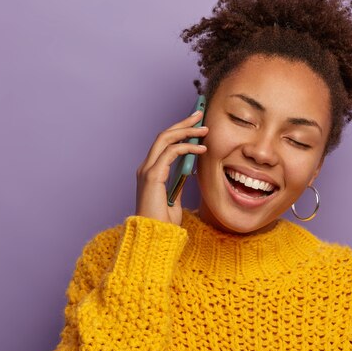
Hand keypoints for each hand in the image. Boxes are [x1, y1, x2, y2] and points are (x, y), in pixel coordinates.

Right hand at [135, 111, 207, 225]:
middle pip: (164, 135)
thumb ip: (178, 184)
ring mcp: (147, 170)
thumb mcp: (175, 200)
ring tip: (205, 128)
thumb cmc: (163, 223)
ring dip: (187, 131)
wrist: (155, 238)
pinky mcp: (152, 176)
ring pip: (165, 139)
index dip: (180, 131)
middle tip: (200, 112)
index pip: (164, 144)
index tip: (196, 124)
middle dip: (183, 122)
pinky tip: (201, 148)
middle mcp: (146, 167)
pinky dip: (187, 147)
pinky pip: (170, 153)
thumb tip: (188, 171)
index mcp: (150, 172)